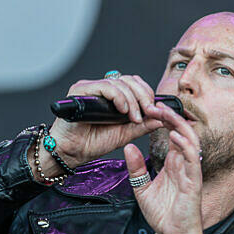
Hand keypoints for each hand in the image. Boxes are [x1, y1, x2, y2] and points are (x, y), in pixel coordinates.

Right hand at [45, 75, 164, 168]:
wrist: (72, 152)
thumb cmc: (93, 142)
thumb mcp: (125, 134)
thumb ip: (142, 125)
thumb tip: (161, 118)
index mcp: (112, 96)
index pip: (135, 84)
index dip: (147, 95)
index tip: (155, 111)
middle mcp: (102, 88)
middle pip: (130, 80)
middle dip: (144, 96)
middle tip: (149, 112)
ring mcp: (91, 87)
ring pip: (120, 82)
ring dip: (133, 100)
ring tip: (134, 117)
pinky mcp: (81, 90)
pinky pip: (105, 86)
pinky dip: (118, 97)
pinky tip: (123, 110)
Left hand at [124, 102, 207, 233]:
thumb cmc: (164, 215)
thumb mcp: (142, 188)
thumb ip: (136, 168)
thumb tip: (128, 147)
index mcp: (173, 164)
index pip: (170, 134)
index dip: (162, 120)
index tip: (147, 109)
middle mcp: (184, 164)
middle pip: (181, 131)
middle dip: (169, 116)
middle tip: (154, 104)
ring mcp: (191, 171)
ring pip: (190, 140)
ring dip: (178, 125)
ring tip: (164, 113)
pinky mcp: (194, 182)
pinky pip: (194, 159)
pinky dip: (186, 146)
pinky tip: (175, 136)